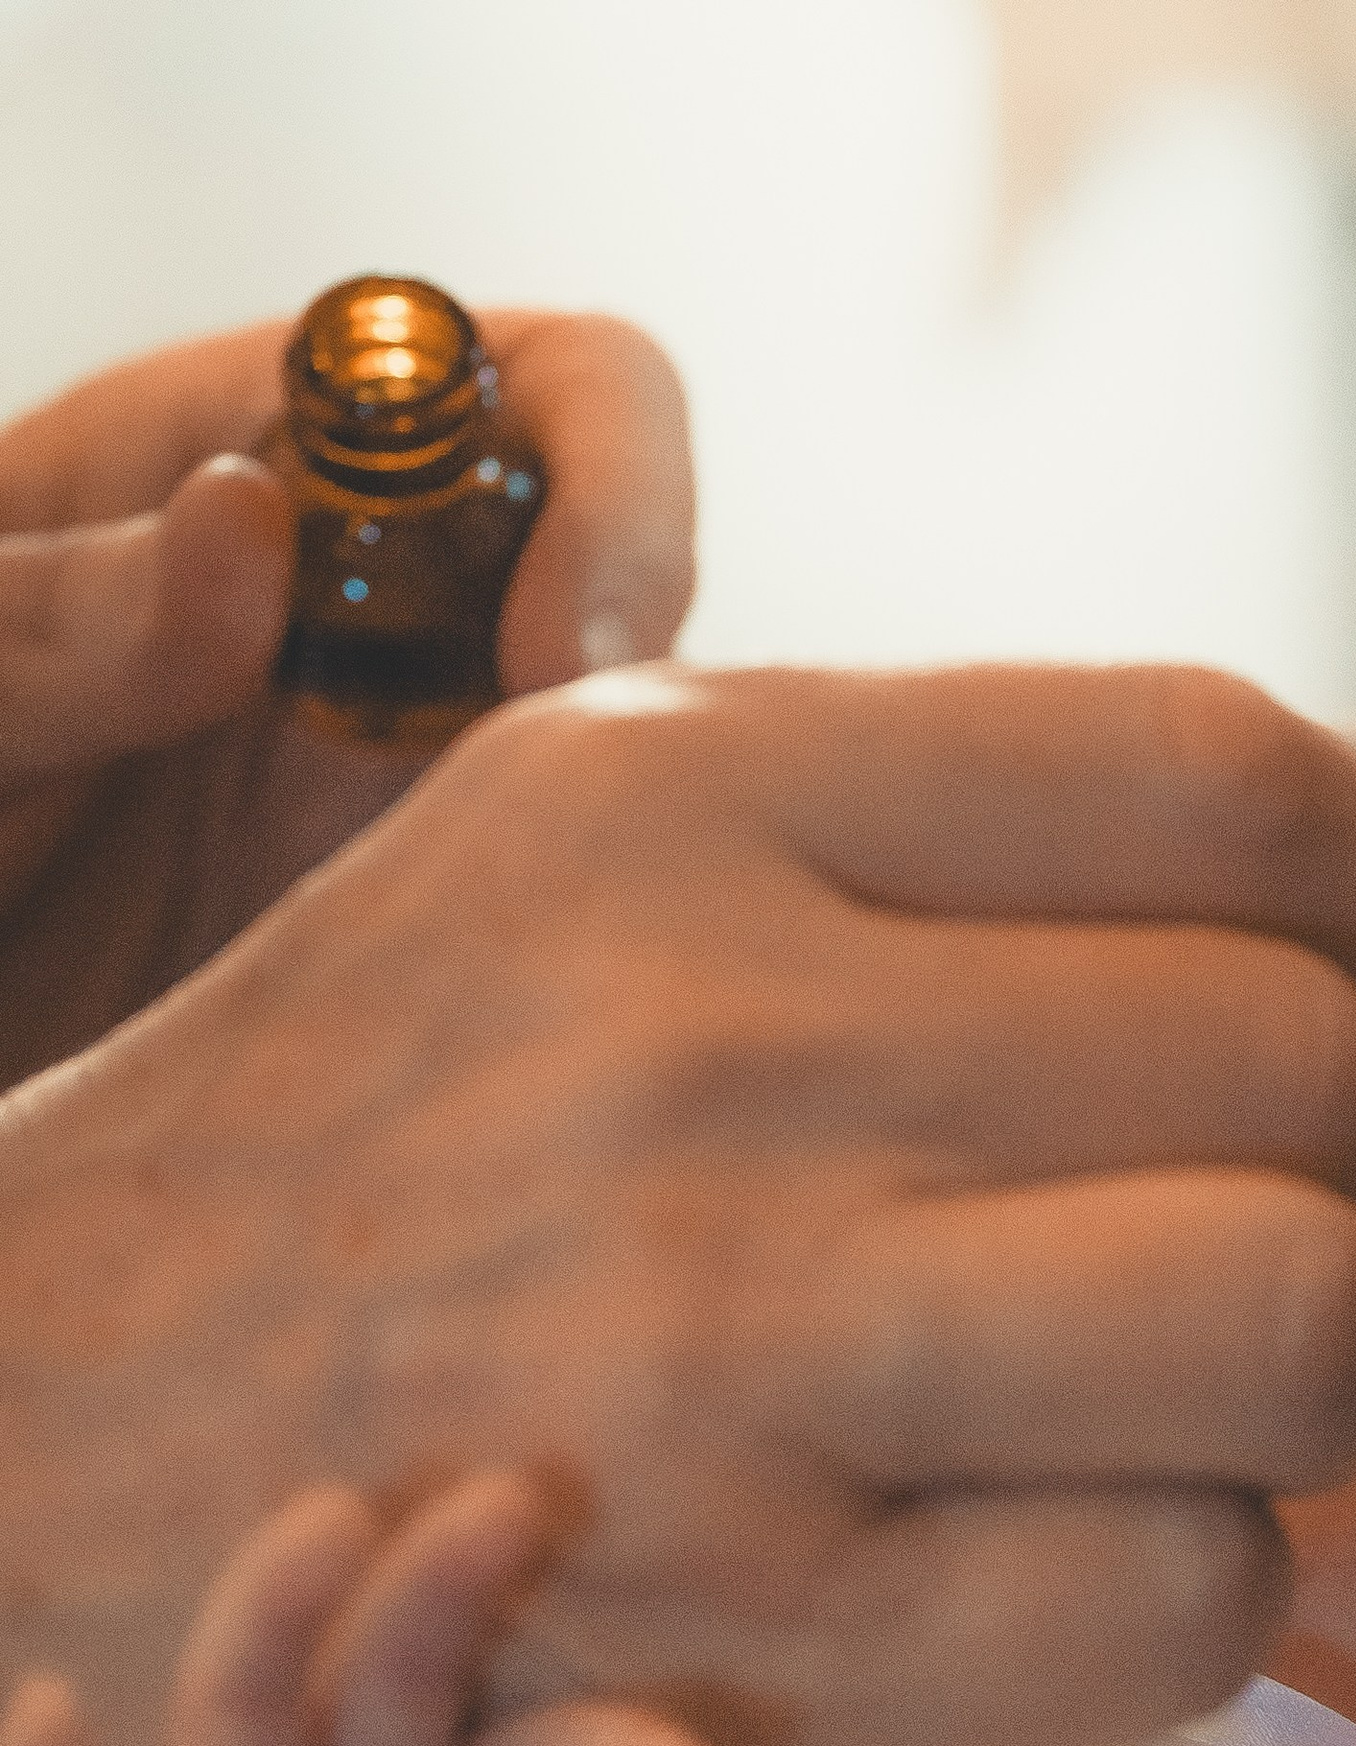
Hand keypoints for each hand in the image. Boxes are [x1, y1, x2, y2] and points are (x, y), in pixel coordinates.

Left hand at [0, 311, 694, 1082]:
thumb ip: (49, 612)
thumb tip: (252, 539)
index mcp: (261, 469)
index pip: (553, 393)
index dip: (613, 490)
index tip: (558, 659)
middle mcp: (375, 636)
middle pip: (638, 630)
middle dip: (659, 742)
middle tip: (580, 885)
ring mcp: (400, 818)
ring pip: (621, 830)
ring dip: (607, 905)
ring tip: (507, 1020)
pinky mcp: (405, 990)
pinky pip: (540, 991)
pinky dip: (550, 1039)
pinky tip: (463, 1106)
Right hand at [0, 659, 1355, 1745]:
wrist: (34, 1427)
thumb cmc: (376, 1157)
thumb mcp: (577, 874)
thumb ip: (917, 860)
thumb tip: (1327, 950)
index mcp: (686, 800)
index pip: (1234, 783)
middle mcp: (722, 1047)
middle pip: (1315, 1077)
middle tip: (1298, 1252)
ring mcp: (741, 1358)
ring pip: (1301, 1341)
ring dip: (1317, 1404)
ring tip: (1194, 1416)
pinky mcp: (763, 1643)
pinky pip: (1192, 1599)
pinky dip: (1207, 1593)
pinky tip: (1086, 1562)